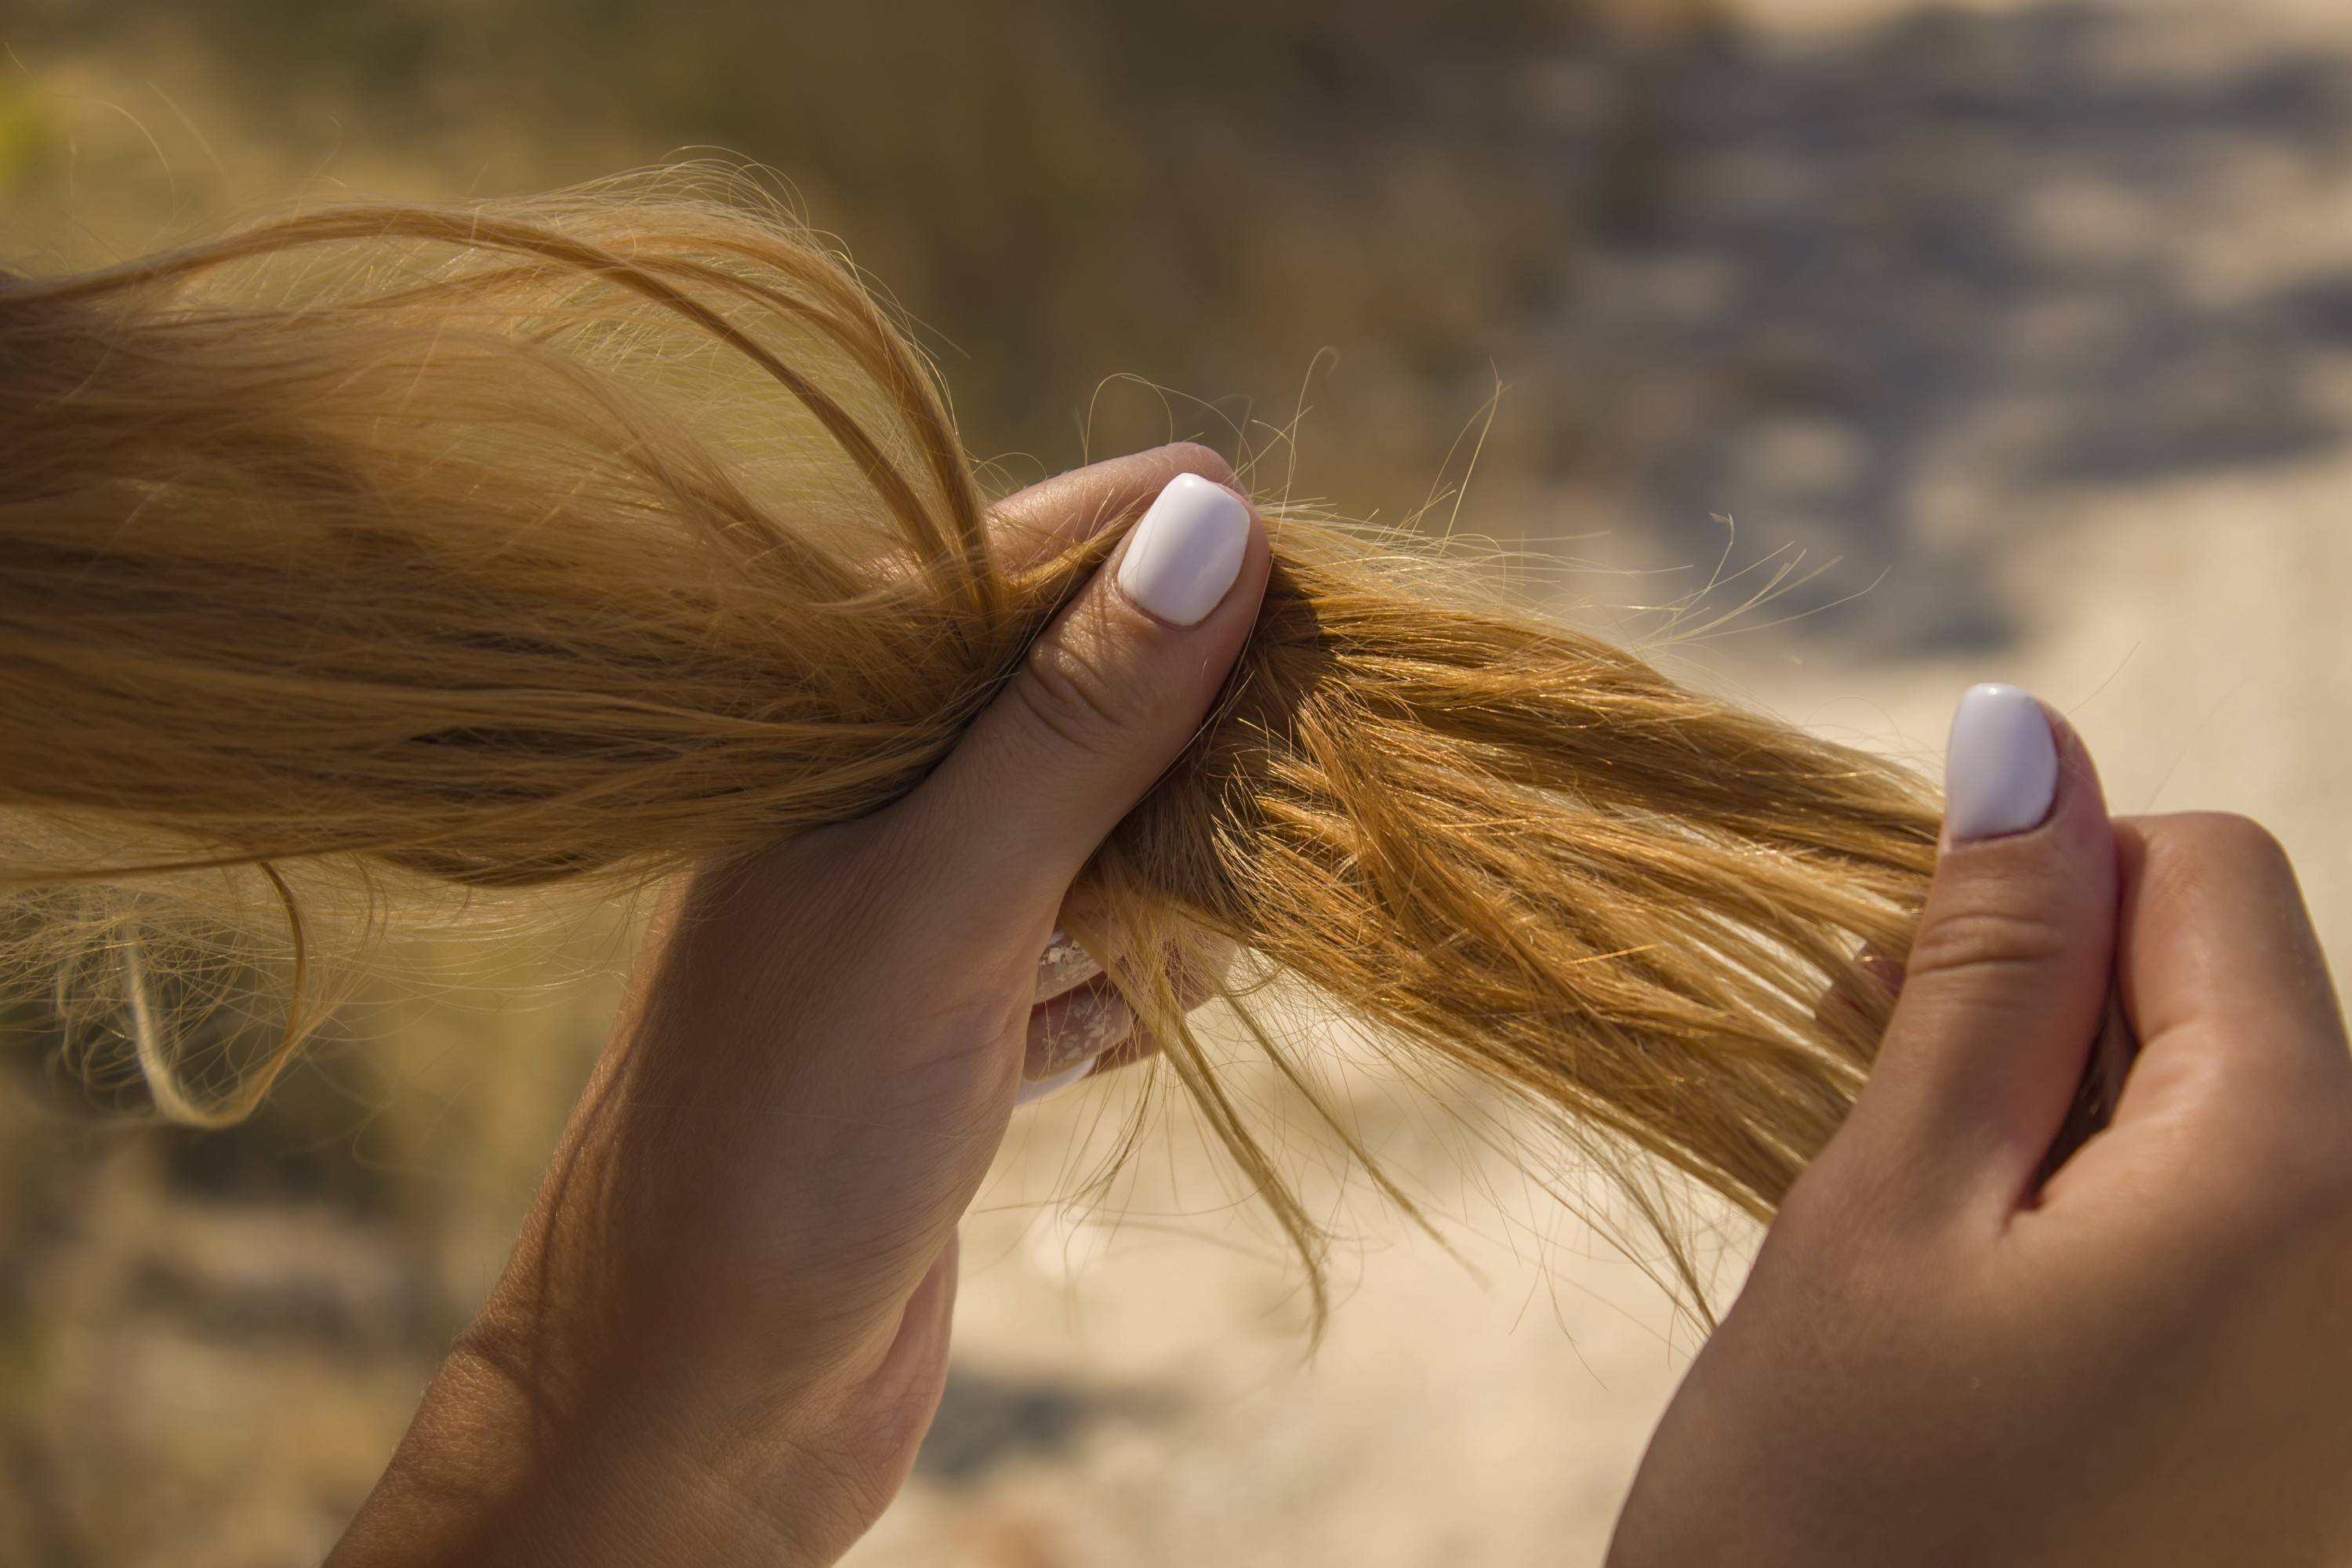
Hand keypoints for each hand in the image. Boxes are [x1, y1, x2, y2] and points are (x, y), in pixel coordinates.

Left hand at [329, 444, 1269, 1566]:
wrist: (694, 1409)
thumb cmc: (784, 1137)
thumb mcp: (943, 903)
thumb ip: (1074, 721)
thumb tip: (1212, 515)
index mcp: (823, 725)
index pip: (1020, 564)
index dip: (1168, 554)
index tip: (1316, 577)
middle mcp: (863, 801)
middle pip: (1075, 695)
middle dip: (1197, 720)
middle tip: (1313, 751)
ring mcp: (909, 918)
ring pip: (1092, 830)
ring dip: (1182, 859)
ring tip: (1252, 893)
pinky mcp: (951, 1029)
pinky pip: (1084, 956)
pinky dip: (1139, 975)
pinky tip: (1173, 1005)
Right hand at [1610, 685, 2351, 1564]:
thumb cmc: (1833, 1518)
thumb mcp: (1883, 1210)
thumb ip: (1984, 965)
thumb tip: (2026, 732)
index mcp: (2299, 1179)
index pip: (2210, 874)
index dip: (2038, 895)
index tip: (1896, 998)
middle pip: (2238, 1001)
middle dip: (2052, 1017)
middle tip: (1873, 1114)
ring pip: (2236, 1124)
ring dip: (2068, 1131)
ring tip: (1923, 1239)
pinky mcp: (2317, 1449)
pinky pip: (2249, 1252)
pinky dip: (2116, 1239)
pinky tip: (1998, 1322)